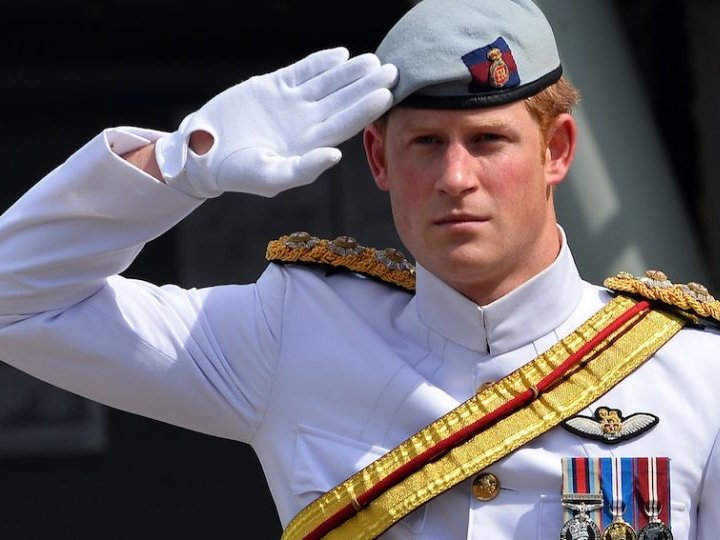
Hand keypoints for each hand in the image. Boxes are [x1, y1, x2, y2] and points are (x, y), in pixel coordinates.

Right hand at [155, 47, 396, 197]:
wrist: (204, 152)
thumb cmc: (238, 173)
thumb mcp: (270, 177)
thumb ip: (303, 170)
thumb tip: (336, 156)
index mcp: (309, 145)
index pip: (344, 123)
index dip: (365, 108)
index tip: (386, 93)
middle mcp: (305, 123)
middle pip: (342, 101)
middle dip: (366, 85)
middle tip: (392, 69)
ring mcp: (290, 104)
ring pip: (326, 83)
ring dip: (349, 72)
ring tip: (371, 60)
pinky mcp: (273, 87)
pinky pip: (301, 72)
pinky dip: (319, 62)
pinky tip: (340, 55)